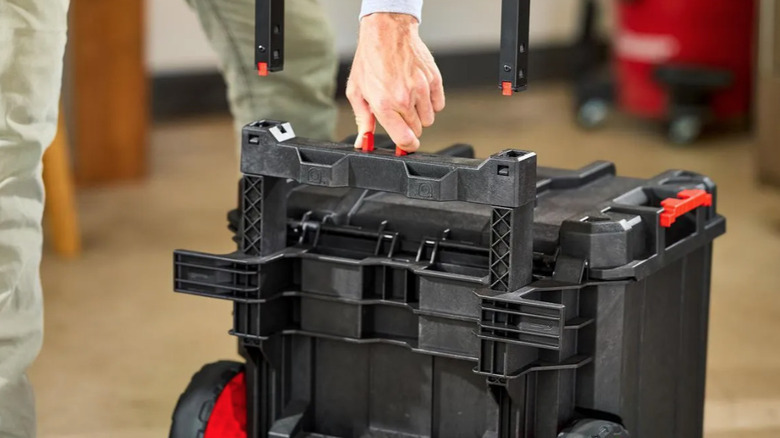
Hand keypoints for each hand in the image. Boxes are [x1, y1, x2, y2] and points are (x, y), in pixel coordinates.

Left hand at [347, 13, 444, 151]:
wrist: (386, 31)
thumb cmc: (370, 59)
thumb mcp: (357, 91)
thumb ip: (362, 119)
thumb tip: (363, 140)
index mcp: (384, 105)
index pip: (404, 139)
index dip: (406, 146)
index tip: (406, 146)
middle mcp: (404, 100)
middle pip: (416, 130)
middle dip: (409, 126)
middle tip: (399, 112)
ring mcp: (421, 90)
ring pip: (429, 119)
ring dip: (420, 115)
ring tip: (408, 100)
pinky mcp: (433, 80)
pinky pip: (438, 104)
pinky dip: (431, 103)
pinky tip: (419, 93)